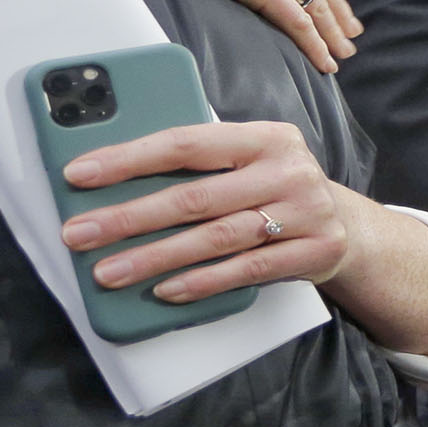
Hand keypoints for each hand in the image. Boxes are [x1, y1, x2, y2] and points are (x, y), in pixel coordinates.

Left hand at [60, 119, 380, 303]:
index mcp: (264, 137)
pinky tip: (165, 289)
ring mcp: (305, 212)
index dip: (129, 159)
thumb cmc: (275, 191)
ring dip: (155, 257)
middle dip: (129, 217)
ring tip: (110, 272)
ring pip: (216, 237)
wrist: (347, 227)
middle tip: (80, 234)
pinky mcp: (315, 251)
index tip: (80, 174)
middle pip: (196, 197)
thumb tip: (116, 183)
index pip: (186, 143)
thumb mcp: (249, 163)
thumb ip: (201, 166)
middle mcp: (288, 170)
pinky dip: (203, 281)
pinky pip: (248, 270)